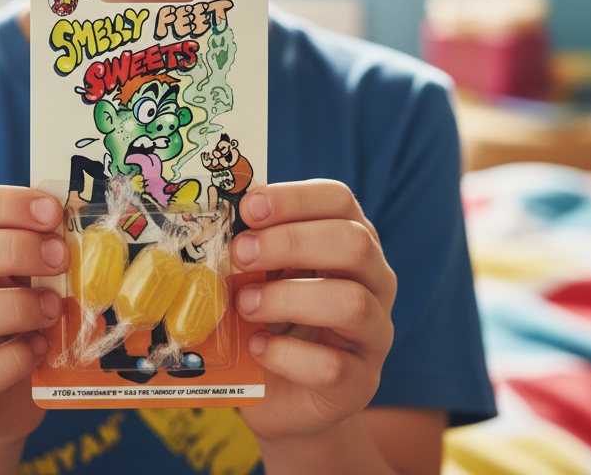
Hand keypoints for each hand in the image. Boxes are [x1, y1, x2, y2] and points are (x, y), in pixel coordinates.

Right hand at [0, 184, 67, 442]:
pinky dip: (11, 360)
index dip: (6, 203)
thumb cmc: (13, 314)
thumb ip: (38, 246)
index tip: (53, 212)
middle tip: (60, 257)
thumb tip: (73, 225)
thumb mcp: (23, 272)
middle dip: (11, 249)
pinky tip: (38, 350)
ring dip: (14, 306)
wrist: (2, 393)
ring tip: (53, 308)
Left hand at [232, 180, 395, 445]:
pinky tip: (257, 347)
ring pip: (351, 302)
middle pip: (354, 244)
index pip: (339, 200)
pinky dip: (287, 355)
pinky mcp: (360, 383)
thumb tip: (216, 222)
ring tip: (244, 304)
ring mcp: (374, 333)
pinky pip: (333, 366)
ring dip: (287, 298)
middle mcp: (374, 280)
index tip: (250, 207)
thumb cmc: (269, 316)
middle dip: (291, 242)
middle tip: (240, 253)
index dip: (295, 197)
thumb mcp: (261, 272)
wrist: (280, 392)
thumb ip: (251, 247)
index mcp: (350, 238)